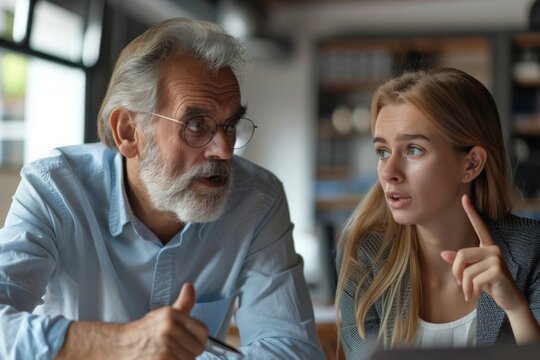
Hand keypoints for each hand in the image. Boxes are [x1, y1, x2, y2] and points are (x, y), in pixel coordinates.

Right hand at [121, 282, 207, 358]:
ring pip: (190, 359)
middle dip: (189, 351)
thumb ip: (183, 304)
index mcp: (172, 315)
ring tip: (167, 355)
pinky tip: (164, 359)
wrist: (121, 346)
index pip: (203, 332)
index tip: (189, 341)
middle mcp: (169, 328)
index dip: (198, 339)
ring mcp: (165, 346)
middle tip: (174, 349)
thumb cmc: (145, 332)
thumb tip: (189, 287)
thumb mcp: (164, 314)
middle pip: (198, 348)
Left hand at [440, 195, 523, 309]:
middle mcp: (493, 249)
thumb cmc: (490, 283)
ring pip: (466, 270)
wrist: (509, 299)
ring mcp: (497, 258)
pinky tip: (476, 295)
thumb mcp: (473, 271)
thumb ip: (460, 262)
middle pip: (462, 255)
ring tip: (469, 292)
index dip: (471, 212)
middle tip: (459, 284)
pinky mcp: (497, 270)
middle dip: (456, 272)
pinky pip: (474, 279)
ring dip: (464, 285)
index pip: (479, 226)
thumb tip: (443, 254)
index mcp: (487, 246)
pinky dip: (471, 290)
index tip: (464, 197)